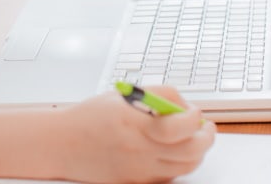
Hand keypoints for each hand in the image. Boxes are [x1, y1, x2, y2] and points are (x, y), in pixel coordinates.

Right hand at [51, 88, 214, 183]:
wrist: (63, 144)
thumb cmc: (90, 117)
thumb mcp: (122, 96)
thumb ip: (156, 95)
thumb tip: (185, 105)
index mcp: (133, 122)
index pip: (177, 127)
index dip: (194, 118)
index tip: (195, 112)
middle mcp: (138, 149)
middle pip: (190, 151)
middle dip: (207, 137)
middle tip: (206, 127)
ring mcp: (139, 169)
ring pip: (186, 166)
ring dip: (197, 151)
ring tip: (192, 138)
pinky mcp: (138, 182)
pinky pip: (170, 175)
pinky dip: (179, 163)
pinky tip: (172, 151)